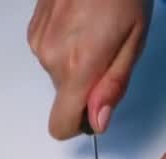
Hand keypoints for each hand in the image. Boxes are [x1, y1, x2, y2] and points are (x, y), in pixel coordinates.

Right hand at [27, 0, 151, 139]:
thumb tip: (97, 122)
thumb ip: (113, 86)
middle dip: (84, 85)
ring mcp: (38, 45)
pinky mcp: (32, 33)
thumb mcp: (133, 43)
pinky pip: (48, 56)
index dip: (77, 125)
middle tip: (104, 54)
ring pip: (56, 75)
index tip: (92, 112)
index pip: (61, 123)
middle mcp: (52, 59)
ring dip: (74, 64)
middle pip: (64, 97)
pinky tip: (77, 26)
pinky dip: (63, 49)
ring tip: (91, 33)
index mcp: (79, 66)